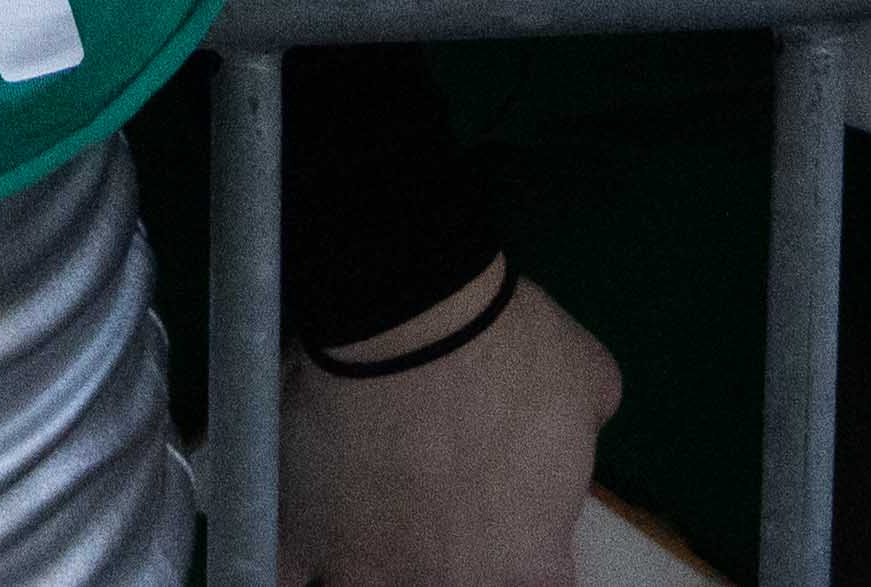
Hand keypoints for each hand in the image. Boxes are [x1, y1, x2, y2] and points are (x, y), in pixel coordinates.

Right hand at [273, 267, 627, 586]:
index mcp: (526, 566)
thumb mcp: (589, 384)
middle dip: (440, 563)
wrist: (413, 311)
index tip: (507, 528)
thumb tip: (576, 428)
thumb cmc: (512, 348)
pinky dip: (290, 571)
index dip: (521, 560)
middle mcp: (446, 585)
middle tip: (431, 517)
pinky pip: (281, 579)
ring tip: (367, 533)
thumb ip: (584, 431)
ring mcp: (364, 571)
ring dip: (369, 570)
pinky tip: (298, 553)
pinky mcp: (298, 538)